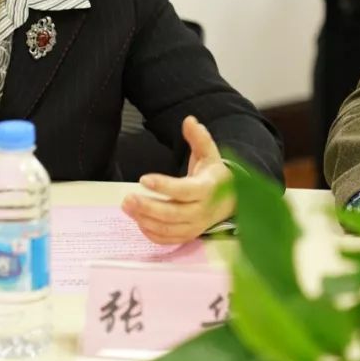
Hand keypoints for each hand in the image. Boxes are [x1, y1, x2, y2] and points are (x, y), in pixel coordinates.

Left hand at [120, 116, 234, 244]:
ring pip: (168, 229)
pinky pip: (169, 240)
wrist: (232, 200)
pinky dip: (152, 234)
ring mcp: (195, 226)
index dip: (164, 186)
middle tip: (127, 199)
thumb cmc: (214, 174)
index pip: (183, 191)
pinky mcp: (189, 235)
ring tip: (127, 207)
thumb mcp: (209, 153)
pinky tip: (138, 221)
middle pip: (172, 214)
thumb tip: (189, 120)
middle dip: (147, 207)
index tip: (143, 179)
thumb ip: (199, 138)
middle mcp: (201, 211)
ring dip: (145, 220)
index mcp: (206, 189)